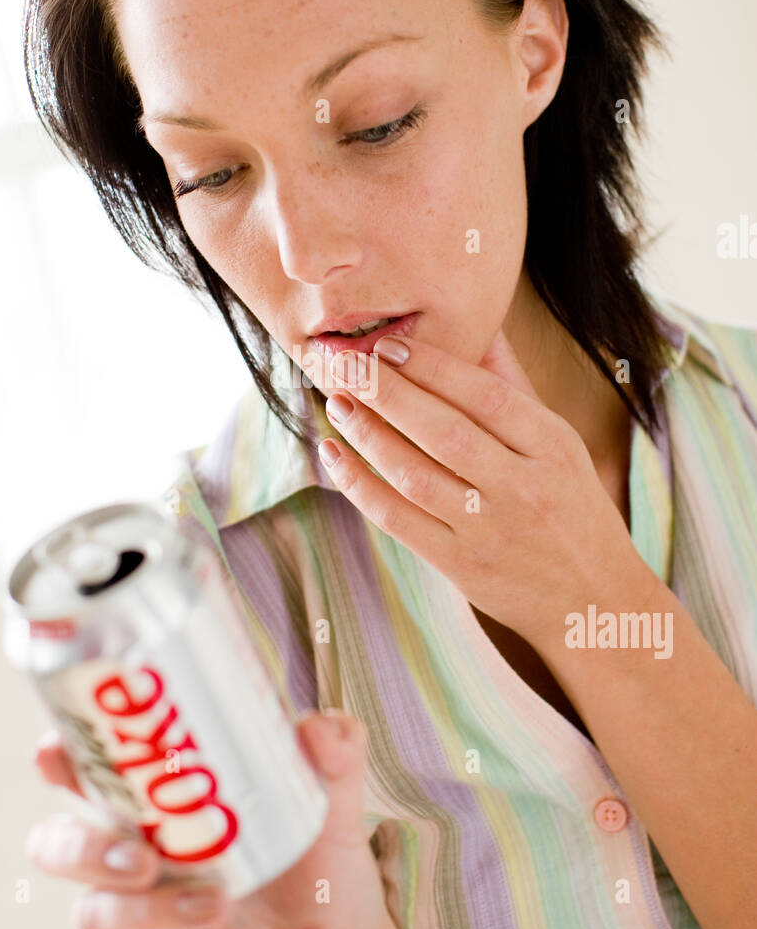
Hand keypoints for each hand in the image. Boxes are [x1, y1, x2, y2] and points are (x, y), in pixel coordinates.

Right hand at [27, 716, 436, 928]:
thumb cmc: (316, 870)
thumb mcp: (331, 808)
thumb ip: (333, 757)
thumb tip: (321, 727)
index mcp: (159, 808)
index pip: (86, 775)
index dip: (59, 762)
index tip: (55, 753)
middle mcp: (140, 865)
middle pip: (61, 850)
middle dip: (82, 848)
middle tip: (140, 856)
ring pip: (104, 920)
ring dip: (156, 910)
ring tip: (220, 902)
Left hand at [319, 329, 649, 648]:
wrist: (594, 603)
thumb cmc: (573, 510)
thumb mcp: (562, 444)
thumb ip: (515, 388)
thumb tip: (480, 325)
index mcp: (552, 447)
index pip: (484, 396)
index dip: (432, 366)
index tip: (387, 344)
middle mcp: (523, 487)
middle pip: (443, 431)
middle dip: (386, 392)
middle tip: (343, 364)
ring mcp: (489, 530)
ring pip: (415, 474)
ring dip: (368, 434)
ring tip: (337, 402)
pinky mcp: (461, 566)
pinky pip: (398, 520)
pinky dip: (360, 486)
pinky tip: (333, 456)